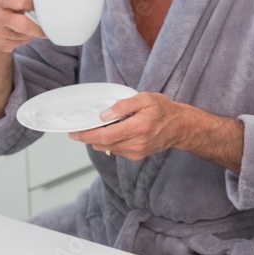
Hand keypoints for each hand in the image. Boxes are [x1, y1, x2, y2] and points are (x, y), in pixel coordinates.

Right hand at [0, 0, 44, 52]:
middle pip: (23, 23)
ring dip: (36, 32)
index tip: (43, 4)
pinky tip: (28, 33)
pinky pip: (22, 43)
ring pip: (25, 35)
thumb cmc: (7, 3)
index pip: (20, 0)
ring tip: (39, 26)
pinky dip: (29, 39)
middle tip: (48, 21)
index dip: (35, 3)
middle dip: (39, 23)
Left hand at [69, 92, 183, 160]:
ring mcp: (136, 152)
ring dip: (101, 139)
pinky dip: (111, 142)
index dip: (86, 135)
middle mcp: (136, 143)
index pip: (105, 135)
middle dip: (89, 136)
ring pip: (107, 148)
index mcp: (138, 127)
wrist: (179, 126)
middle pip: (103, 143)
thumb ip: (123, 105)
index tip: (74, 133)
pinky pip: (116, 150)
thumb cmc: (163, 110)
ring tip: (105, 126)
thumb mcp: (145, 98)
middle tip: (83, 127)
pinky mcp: (136, 156)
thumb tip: (104, 115)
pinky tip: (117, 132)